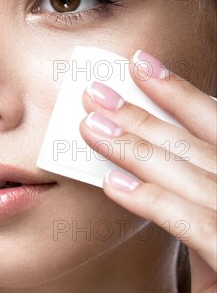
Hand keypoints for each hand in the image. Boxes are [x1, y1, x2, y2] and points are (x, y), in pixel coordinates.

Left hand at [79, 49, 216, 292]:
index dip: (182, 96)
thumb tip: (162, 187)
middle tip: (96, 89)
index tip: (142, 67)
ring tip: (89, 124)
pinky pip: (194, 226)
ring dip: (138, 146)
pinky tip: (111, 182)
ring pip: (195, 176)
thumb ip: (201, 221)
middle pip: (204, 145)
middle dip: (148, 112)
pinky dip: (153, 200)